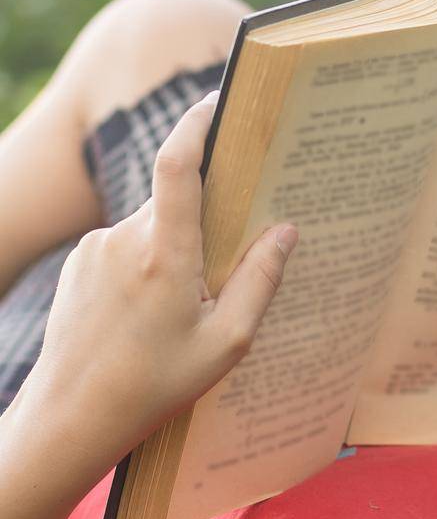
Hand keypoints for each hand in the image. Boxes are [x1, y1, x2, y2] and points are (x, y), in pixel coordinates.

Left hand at [14, 91, 297, 467]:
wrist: (70, 416)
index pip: (177, 166)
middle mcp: (124, 240)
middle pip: (176, 202)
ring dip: (178, 251)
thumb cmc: (154, 387)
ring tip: (184, 310)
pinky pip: (128, 247)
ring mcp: (95, 250)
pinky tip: (153, 315)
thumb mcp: (226, 343)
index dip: (197, 125)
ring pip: (153, 227)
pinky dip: (151, 266)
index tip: (218, 101)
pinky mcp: (79, 264)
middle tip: (233, 255)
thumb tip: (285, 231)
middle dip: (207, 218)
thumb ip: (259, 281)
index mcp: (165, 256)